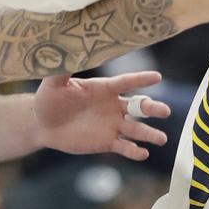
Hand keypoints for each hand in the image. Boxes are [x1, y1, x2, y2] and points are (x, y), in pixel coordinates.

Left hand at [34, 71, 171, 160]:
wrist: (42, 124)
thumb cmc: (49, 99)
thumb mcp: (54, 83)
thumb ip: (63, 71)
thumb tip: (69, 54)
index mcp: (104, 88)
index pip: (126, 82)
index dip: (141, 79)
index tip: (158, 77)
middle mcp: (113, 106)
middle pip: (138, 107)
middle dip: (152, 109)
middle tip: (165, 111)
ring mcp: (112, 125)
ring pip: (136, 129)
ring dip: (149, 134)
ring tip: (161, 139)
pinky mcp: (107, 142)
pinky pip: (124, 147)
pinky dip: (134, 151)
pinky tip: (143, 153)